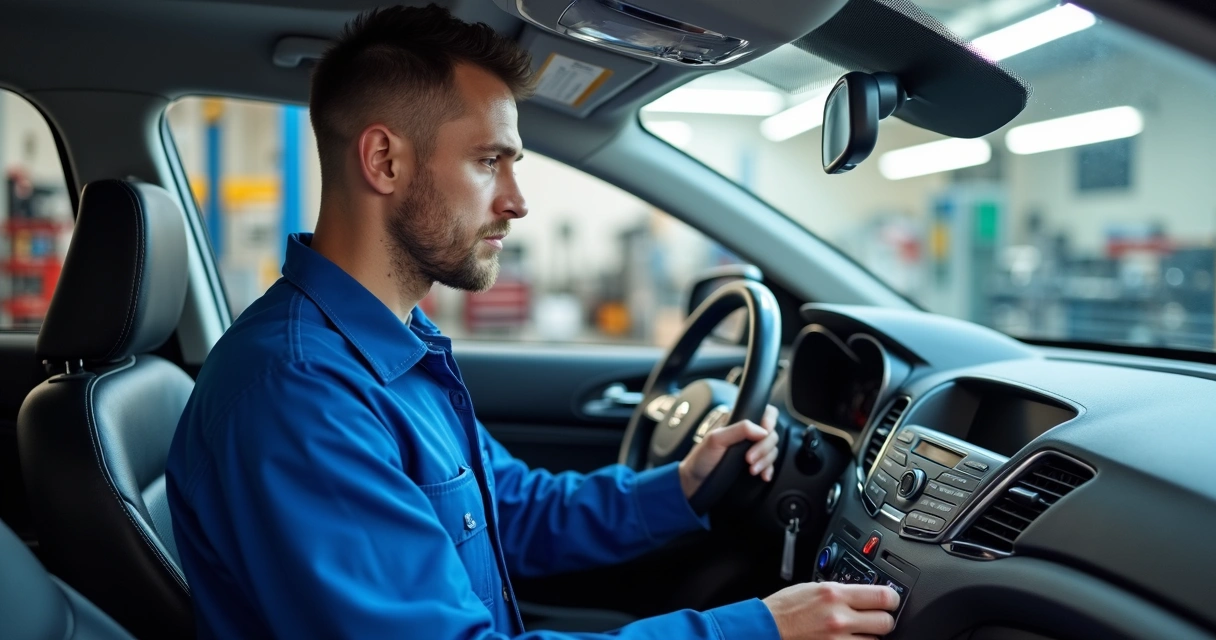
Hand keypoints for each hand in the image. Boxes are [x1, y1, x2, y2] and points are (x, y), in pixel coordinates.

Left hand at [678, 404, 779, 499]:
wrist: (696, 481)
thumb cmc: (702, 458)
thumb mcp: (716, 439)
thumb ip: (739, 429)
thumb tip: (762, 431)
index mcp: (739, 422)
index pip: (764, 412)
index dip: (770, 420)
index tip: (765, 431)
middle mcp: (748, 435)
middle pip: (772, 434)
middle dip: (764, 448)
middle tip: (749, 458)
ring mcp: (752, 450)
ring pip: (772, 450)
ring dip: (766, 461)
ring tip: (752, 470)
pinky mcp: (755, 465)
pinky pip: (771, 465)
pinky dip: (769, 470)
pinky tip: (764, 475)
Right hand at [764, 582, 898, 639]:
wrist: (766, 629)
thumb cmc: (785, 609)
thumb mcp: (813, 588)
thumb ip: (841, 591)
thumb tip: (865, 593)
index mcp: (834, 595)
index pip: (883, 596)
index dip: (892, 599)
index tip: (891, 601)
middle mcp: (839, 618)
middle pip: (885, 622)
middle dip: (883, 620)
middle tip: (876, 618)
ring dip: (869, 637)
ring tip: (855, 632)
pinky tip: (849, 639)